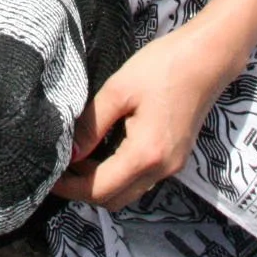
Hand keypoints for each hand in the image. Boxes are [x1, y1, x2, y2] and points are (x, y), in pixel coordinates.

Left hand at [53, 25, 244, 210]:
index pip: (99, 189)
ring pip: (128, 192)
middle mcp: (162, 169)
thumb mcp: (119, 89)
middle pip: (114, 200)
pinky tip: (106, 149)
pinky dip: (120, 173)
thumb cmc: (164, 66)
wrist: (208, 57)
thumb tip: (69, 152)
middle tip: (62, 163)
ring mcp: (173, 166)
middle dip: (84, 189)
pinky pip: (142, 179)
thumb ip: (91, 125)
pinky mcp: (177, 157)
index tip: (48, 176)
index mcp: (146, 154)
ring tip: (81, 155)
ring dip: (102, 182)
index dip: (70, 187)